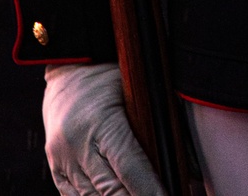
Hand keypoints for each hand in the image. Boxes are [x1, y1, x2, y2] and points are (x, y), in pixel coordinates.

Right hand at [43, 62, 166, 195]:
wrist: (70, 64)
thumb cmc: (114, 73)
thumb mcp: (140, 88)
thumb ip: (163, 122)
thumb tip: (192, 161)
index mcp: (101, 121)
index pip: (130, 167)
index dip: (150, 190)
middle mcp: (77, 144)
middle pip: (111, 189)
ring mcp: (62, 158)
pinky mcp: (55, 167)